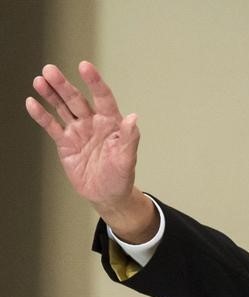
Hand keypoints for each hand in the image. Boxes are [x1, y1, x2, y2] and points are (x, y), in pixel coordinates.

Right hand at [26, 61, 156, 242]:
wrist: (107, 195)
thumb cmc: (121, 177)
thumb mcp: (127, 159)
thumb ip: (129, 138)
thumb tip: (133, 118)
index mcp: (112, 124)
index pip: (103, 98)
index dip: (94, 82)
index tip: (85, 67)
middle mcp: (93, 123)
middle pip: (77, 99)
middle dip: (64, 85)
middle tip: (50, 70)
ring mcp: (78, 131)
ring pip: (63, 108)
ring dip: (51, 94)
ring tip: (40, 80)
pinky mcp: (65, 143)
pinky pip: (52, 126)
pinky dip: (42, 115)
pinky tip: (32, 102)